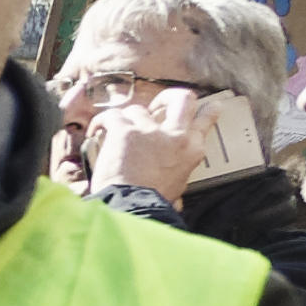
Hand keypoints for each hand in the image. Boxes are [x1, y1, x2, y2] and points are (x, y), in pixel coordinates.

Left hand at [91, 84, 258, 200]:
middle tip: (157, 104)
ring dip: (127, 119)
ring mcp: (150, 131)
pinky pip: (113, 114)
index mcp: (192, 150)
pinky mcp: (125, 131)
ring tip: (116, 134)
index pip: (205, 121)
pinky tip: (95, 131)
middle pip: (183, 99)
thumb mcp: (178, 186)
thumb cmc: (152, 203)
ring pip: (139, 109)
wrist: (131, 208)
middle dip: (169, 97)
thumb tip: (176, 197)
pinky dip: (102, 121)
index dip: (208, 111)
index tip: (210, 106)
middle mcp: (176, 136)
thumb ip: (177, 176)